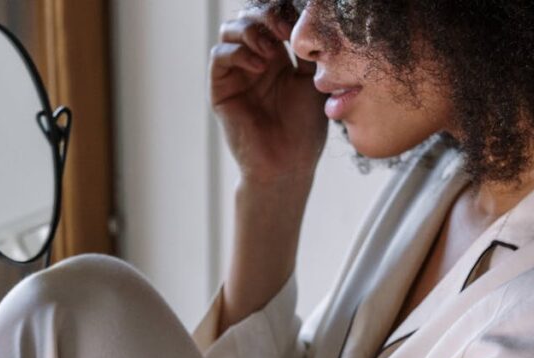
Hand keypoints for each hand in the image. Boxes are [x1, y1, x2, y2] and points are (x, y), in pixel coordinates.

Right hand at [210, 5, 327, 184]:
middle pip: (248, 17)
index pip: (271, 19)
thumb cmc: (304, 132)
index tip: (297, 25)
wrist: (287, 166)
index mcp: (278, 58)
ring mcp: (236, 74)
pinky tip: (260, 66)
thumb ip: (306, 53)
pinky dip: (239, 52)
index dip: (281, 13)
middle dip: (265, 16)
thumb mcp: (313, 84)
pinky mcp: (221, 89)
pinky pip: (220, 55)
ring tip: (271, 51)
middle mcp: (254, 61)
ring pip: (230, 29)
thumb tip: (302, 22)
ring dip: (251, 31)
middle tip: (285, 30)